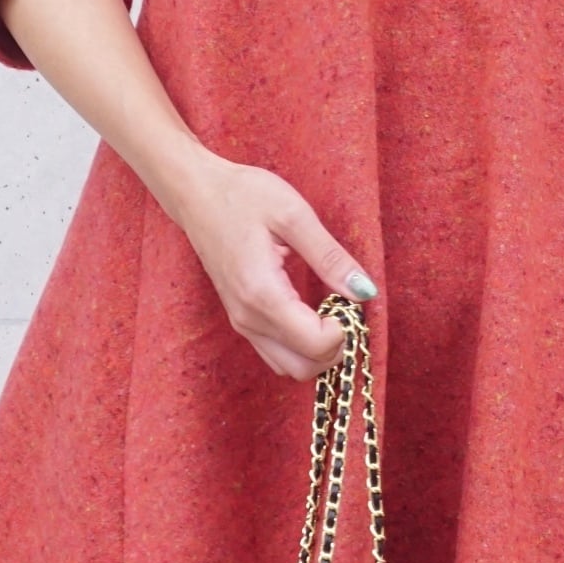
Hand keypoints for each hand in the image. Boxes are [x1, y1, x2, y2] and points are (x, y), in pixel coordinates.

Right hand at [166, 152, 376, 379]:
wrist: (197, 193)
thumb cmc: (244, 196)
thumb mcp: (294, 215)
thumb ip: (330, 257)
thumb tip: (365, 291)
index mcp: (262, 294)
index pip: (315, 345)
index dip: (345, 329)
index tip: (351, 298)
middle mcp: (248, 319)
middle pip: (304, 368)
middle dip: (336, 347)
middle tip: (346, 307)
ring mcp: (241, 323)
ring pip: (290, 367)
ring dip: (319, 350)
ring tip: (332, 309)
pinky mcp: (241, 319)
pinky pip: (277, 353)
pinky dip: (302, 345)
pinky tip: (314, 313)